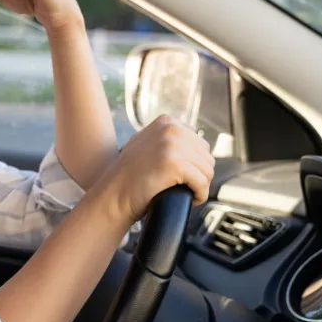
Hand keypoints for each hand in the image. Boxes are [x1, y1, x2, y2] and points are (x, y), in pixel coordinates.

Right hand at [98, 115, 214, 223]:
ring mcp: (172, 145)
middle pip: (206, 157)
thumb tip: (191, 138)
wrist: (113, 196)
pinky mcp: (174, 164)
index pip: (200, 144)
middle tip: (183, 187)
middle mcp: (170, 129)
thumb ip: (165, 137)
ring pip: (207, 171)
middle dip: (199, 176)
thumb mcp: (145, 144)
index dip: (194, 164)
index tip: (181, 177)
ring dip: (200, 187)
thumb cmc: (128, 177)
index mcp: (166, 122)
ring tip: (185, 193)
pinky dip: (200, 196)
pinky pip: (202, 183)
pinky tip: (190, 199)